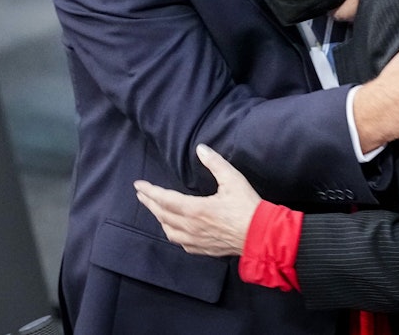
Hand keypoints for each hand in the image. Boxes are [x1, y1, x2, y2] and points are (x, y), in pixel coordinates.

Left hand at [134, 144, 258, 256]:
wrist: (260, 235)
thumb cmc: (247, 206)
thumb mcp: (233, 179)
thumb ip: (215, 163)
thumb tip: (200, 149)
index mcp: (195, 209)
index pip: (165, 199)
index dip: (150, 191)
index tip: (139, 185)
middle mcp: (190, 226)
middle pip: (162, 215)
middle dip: (150, 203)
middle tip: (141, 195)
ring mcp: (195, 240)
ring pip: (168, 231)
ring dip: (159, 219)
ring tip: (156, 210)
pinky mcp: (202, 249)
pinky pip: (180, 242)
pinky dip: (172, 232)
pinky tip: (174, 230)